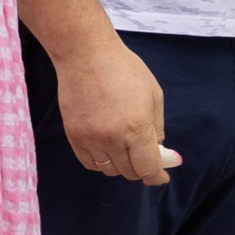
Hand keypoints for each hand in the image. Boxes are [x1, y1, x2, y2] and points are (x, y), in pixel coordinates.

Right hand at [56, 34, 170, 185]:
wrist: (86, 56)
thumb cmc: (125, 70)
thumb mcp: (154, 95)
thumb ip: (157, 128)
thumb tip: (158, 151)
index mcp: (137, 127)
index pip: (148, 167)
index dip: (157, 176)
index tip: (161, 177)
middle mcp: (113, 138)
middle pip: (129, 171)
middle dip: (142, 169)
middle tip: (146, 157)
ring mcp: (90, 140)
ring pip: (109, 170)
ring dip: (122, 165)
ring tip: (126, 149)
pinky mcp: (74, 137)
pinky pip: (90, 163)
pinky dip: (102, 162)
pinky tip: (108, 150)